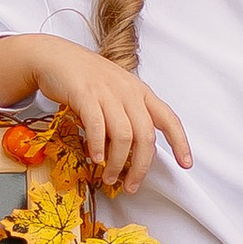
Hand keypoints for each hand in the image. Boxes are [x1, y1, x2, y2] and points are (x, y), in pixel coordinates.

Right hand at [0, 34, 192, 193]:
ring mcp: (107, 92)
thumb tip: (131, 152)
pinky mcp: (85, 94)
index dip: (180, 142)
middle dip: (141, 167)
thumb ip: (127, 116)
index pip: (169, 119)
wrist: (56, 57)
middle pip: (146, 136)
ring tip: (110, 178)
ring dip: (117, 163)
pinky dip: (98, 147)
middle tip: (131, 185)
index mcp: (140, 92)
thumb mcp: (116, 93)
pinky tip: (96, 159)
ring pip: (123, 136)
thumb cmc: (86, 79)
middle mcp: (129, 92)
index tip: (186, 164)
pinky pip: (97, 126)